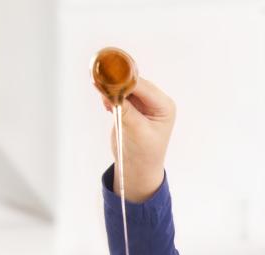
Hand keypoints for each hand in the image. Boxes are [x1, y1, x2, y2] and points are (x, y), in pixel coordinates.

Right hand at [97, 77, 175, 202]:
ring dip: (113, 90)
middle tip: (101, 84)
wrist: (137, 169)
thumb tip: (109, 89)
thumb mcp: (136, 130)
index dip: (126, 80)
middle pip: (134, 84)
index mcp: (164, 106)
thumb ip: (125, 108)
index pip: (143, 86)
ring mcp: (143, 104)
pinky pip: (119, 95)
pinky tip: (107, 105)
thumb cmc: (143, 154)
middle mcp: (155, 102)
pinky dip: (111, 97)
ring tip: (104, 99)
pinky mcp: (131, 107)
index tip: (108, 76)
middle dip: (118, 84)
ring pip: (125, 87)